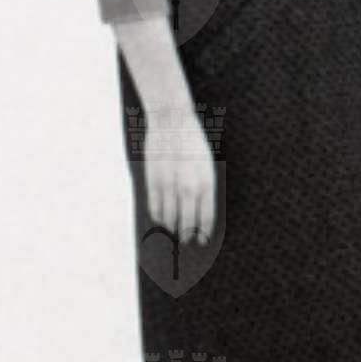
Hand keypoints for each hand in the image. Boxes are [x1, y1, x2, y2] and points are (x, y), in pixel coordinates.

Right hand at [141, 105, 215, 245]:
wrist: (172, 121)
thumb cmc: (192, 142)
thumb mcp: (207, 165)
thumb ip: (204, 188)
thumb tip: (199, 211)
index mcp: (206, 183)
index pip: (206, 218)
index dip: (204, 233)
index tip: (202, 240)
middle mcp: (188, 187)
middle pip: (187, 223)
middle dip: (187, 235)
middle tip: (186, 240)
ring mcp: (169, 186)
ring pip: (169, 219)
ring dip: (172, 228)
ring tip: (174, 230)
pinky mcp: (153, 181)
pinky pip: (155, 208)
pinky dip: (159, 217)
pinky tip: (162, 219)